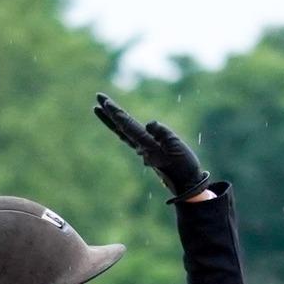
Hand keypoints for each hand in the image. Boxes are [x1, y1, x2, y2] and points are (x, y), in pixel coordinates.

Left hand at [94, 93, 210, 199]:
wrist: (186, 185)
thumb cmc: (184, 166)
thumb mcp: (176, 146)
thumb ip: (162, 132)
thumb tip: (148, 124)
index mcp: (147, 144)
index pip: (127, 125)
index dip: (116, 113)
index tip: (104, 102)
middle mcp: (141, 147)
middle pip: (120, 127)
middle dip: (108, 113)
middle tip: (98, 97)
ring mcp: (143, 150)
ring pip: (122, 132)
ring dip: (110, 120)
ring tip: (98, 108)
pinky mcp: (148, 153)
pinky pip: (130, 137)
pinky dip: (121, 128)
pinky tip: (118, 125)